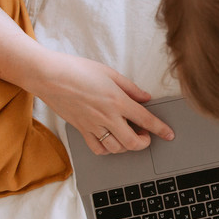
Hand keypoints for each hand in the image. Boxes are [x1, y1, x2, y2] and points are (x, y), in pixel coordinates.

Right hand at [31, 50, 173, 154]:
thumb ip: (130, 88)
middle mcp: (106, 116)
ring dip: (127, 146)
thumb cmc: (77, 70)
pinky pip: (97, 148)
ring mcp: (92, 125)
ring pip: (116, 148)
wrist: (48, 76)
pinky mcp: (81, 130)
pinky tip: (111, 140)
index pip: (146, 119)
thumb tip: (146, 98)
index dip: (161, 129)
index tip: (169, 134)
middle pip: (132, 141)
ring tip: (129, 136)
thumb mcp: (110, 73)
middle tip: (146, 136)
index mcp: (117, 100)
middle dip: (144, 143)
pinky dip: (108, 149)